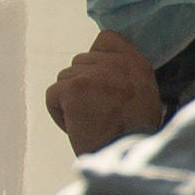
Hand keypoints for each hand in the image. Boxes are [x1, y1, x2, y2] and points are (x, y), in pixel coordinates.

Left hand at [46, 31, 164, 155]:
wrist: (124, 156)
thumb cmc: (130, 135)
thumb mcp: (143, 95)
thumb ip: (123, 74)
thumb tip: (97, 66)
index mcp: (135, 63)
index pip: (106, 39)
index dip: (96, 59)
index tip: (99, 84)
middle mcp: (115, 63)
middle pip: (79, 62)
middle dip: (81, 87)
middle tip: (97, 112)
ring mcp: (93, 74)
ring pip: (64, 79)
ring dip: (70, 101)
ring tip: (89, 122)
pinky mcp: (73, 88)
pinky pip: (52, 95)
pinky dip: (58, 114)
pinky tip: (77, 127)